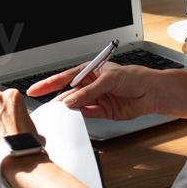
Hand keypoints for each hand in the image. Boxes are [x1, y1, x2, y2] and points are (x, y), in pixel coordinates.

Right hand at [27, 63, 161, 120]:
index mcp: (88, 71)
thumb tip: (71, 101)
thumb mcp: (108, 80)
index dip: (48, 84)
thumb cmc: (134, 77)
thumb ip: (88, 92)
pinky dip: (80, 116)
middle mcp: (90, 85)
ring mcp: (96, 99)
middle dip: (58, 100)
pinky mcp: (103, 112)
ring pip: (76, 105)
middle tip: (48, 107)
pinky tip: (75, 116)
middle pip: (68, 93)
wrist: (152, 92)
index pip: (64, 78)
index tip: (34, 90)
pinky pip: (87, 114)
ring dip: (69, 109)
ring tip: (61, 114)